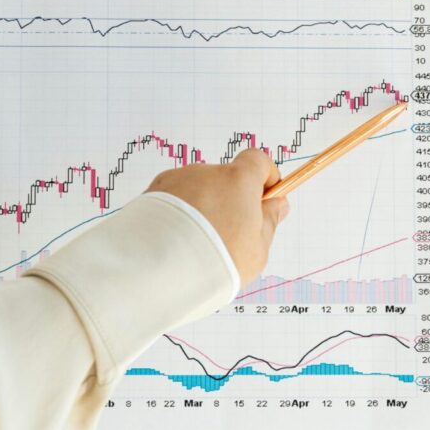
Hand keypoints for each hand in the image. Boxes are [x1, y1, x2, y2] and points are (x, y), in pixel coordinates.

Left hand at [145, 149, 289, 285]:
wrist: (158, 269)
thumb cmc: (215, 260)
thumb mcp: (257, 249)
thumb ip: (269, 221)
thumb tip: (277, 204)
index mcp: (238, 179)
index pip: (258, 160)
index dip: (265, 178)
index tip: (267, 198)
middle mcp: (206, 172)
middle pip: (225, 180)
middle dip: (229, 202)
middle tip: (228, 236)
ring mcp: (176, 181)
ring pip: (197, 192)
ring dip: (201, 209)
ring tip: (196, 245)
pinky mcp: (151, 193)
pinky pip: (172, 201)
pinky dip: (177, 216)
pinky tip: (176, 242)